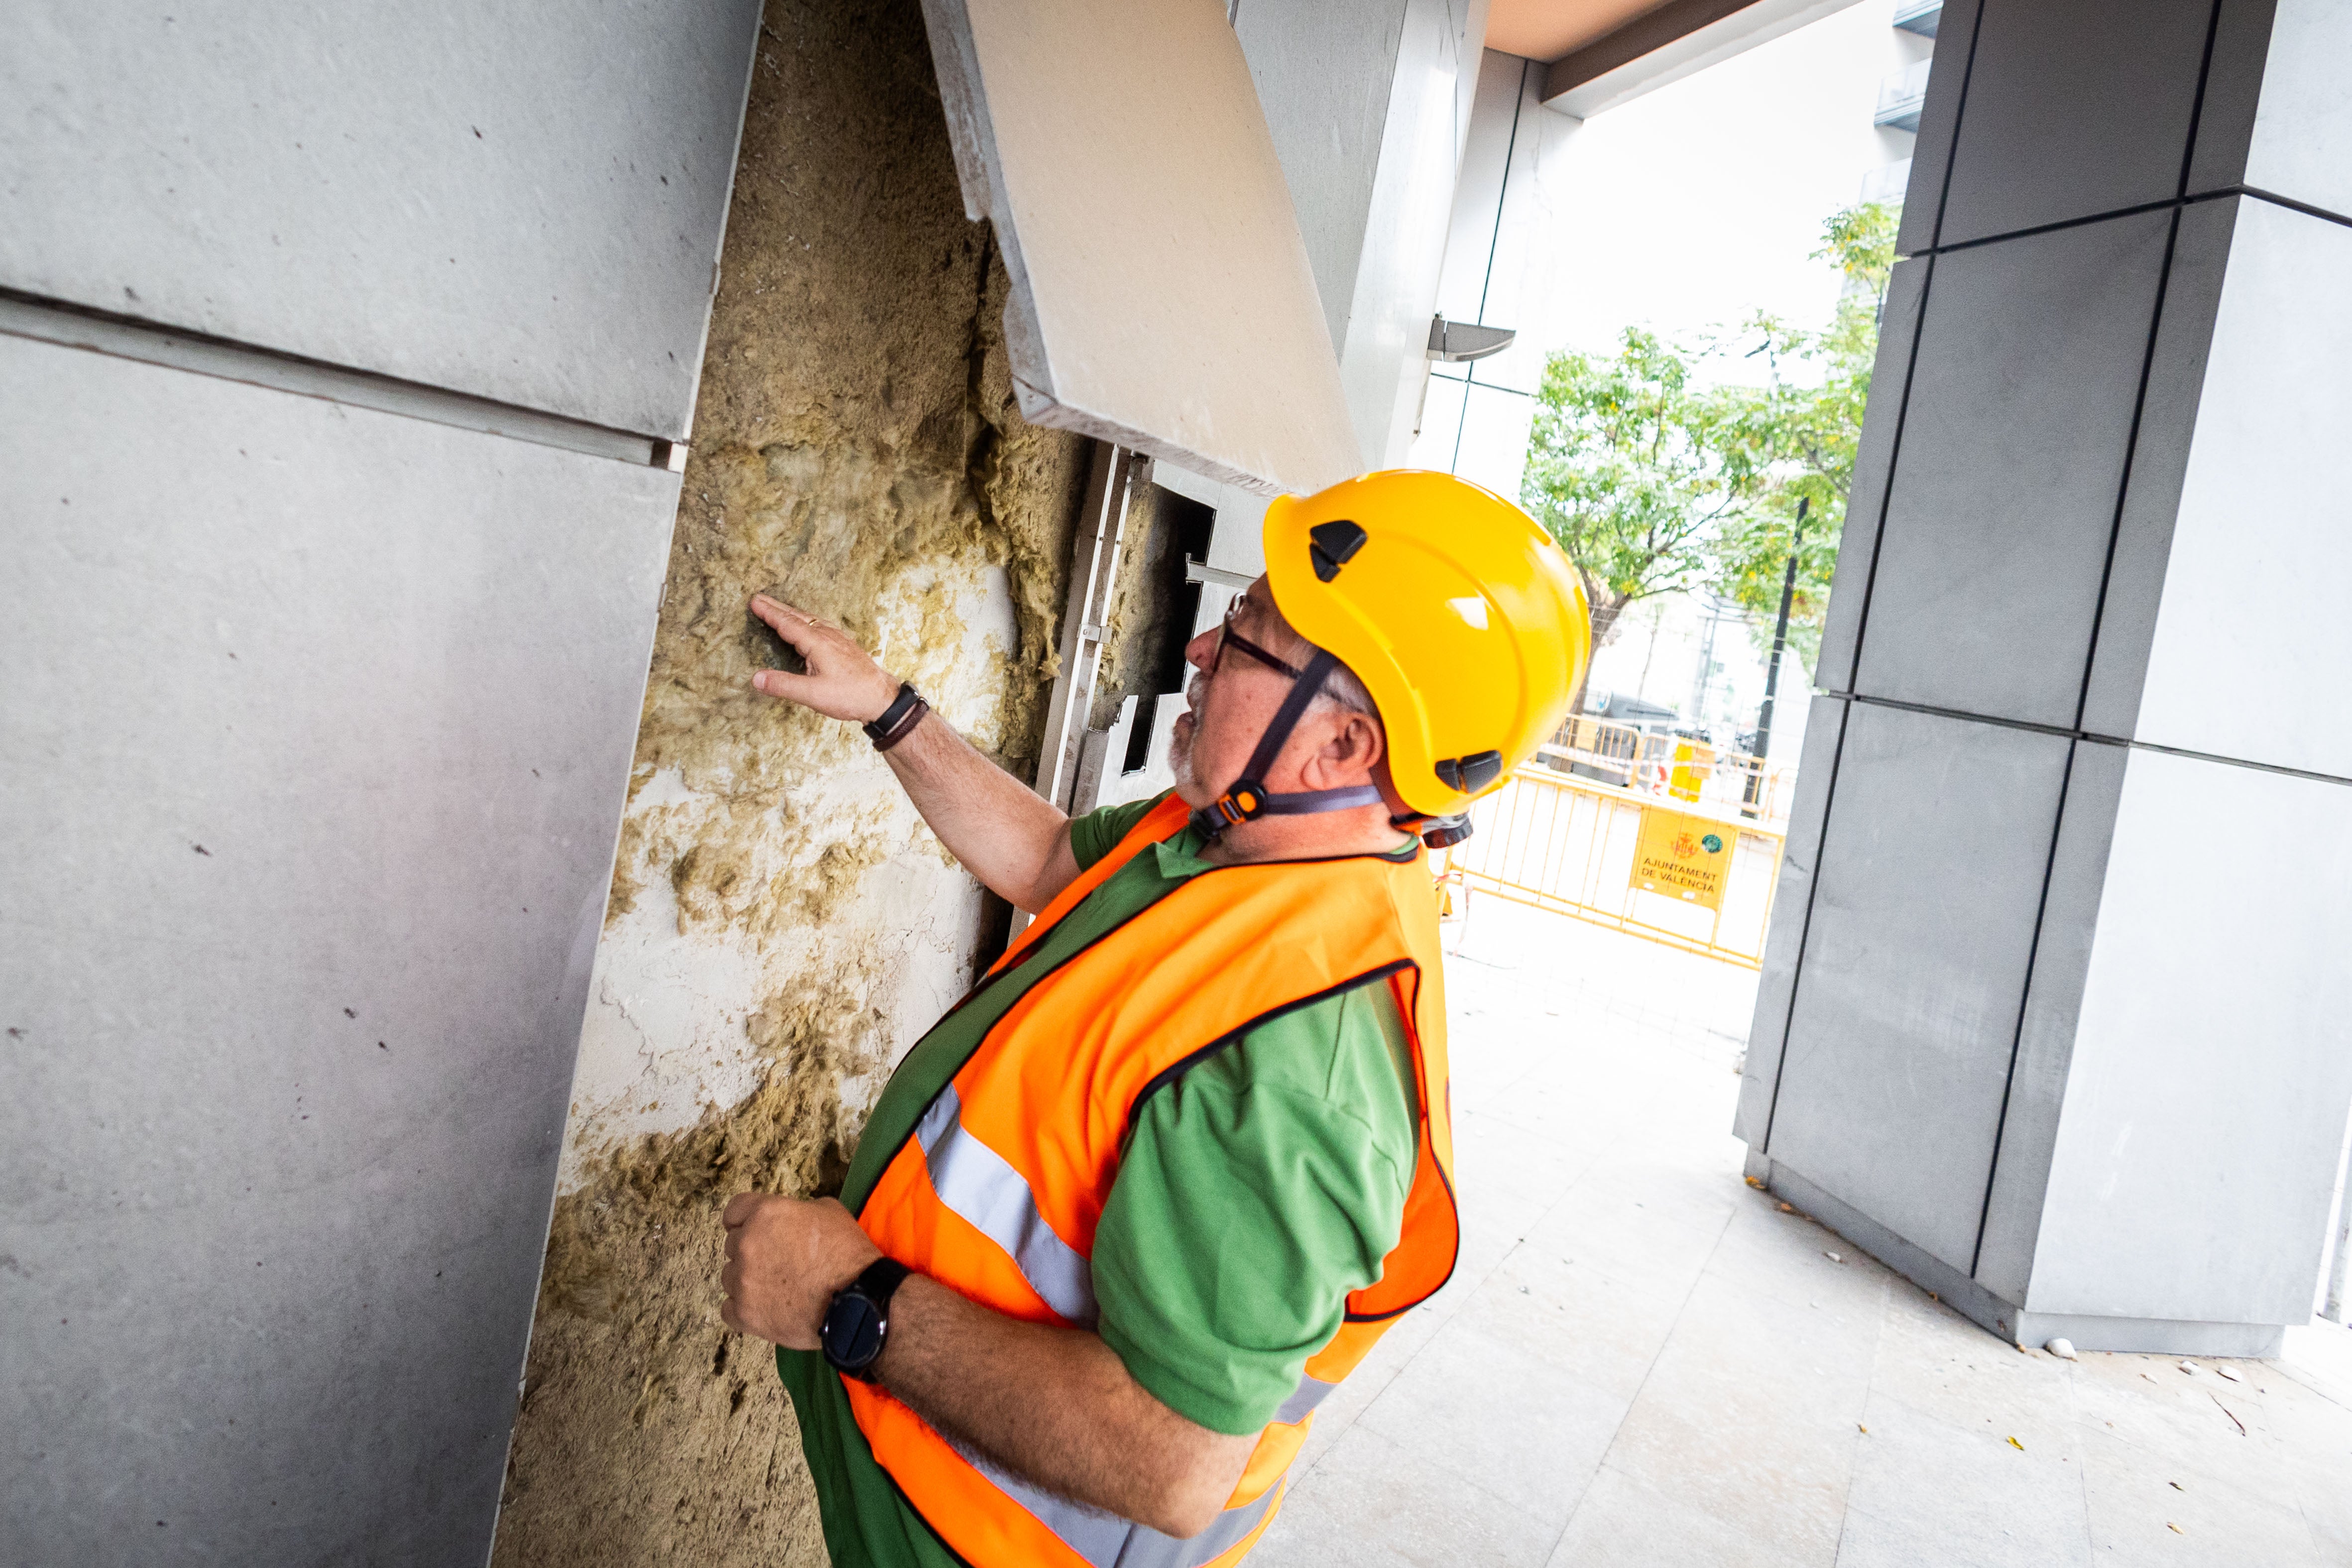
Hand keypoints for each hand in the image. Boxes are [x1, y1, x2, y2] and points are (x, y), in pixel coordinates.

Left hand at [720, 1193, 881, 1347]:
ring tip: (776, 1289)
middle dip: (751, 1251)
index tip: (748, 1228)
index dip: (742, 1219)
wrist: (856, 1301)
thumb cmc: (847, 1255)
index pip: (734, 1210)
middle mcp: (747, 1243)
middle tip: (776, 1263)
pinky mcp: (744, 1313)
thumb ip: (798, 1211)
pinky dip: (744, 1309)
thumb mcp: (829, 1212)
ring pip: (729, 1277)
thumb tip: (790, 1220)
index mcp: (766, 1214)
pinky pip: (728, 1308)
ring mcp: (743, 1280)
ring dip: (747, 1280)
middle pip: (732, 1244)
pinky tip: (766, 1309)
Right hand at [747, 595, 901, 723]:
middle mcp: (827, 636)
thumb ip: (783, 685)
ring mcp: (838, 639)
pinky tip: (809, 626)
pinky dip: (806, 621)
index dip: (769, 613)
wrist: (882, 698)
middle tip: (759, 599)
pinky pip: (820, 626)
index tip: (754, 602)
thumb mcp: (812, 694)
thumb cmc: (850, 695)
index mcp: (817, 642)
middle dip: (777, 607)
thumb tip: (756, 678)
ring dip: (791, 613)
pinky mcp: (844, 646)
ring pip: (810, 620)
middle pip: (797, 616)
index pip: (787, 623)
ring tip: (778, 610)